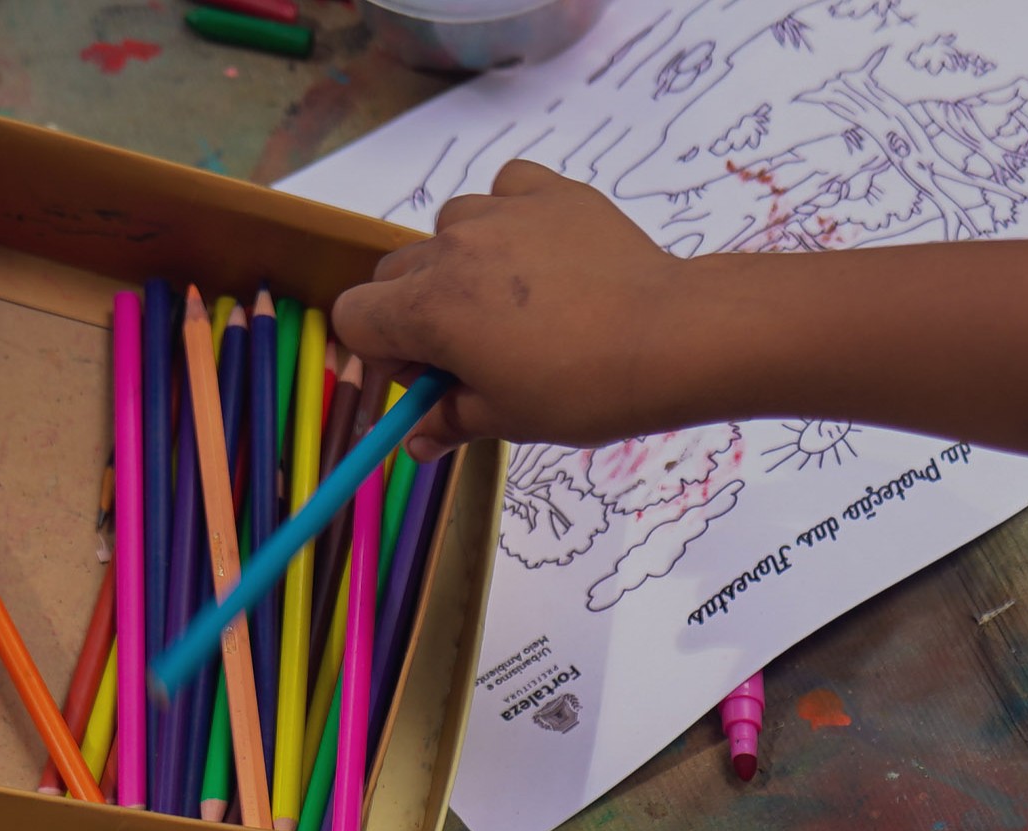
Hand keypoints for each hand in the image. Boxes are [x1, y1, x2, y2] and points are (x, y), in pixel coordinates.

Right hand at [329, 162, 713, 457]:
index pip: (356, 318)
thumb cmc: (586, 388)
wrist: (671, 338)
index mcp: (429, 309)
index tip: (423, 376)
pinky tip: (540, 252)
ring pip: (449, 228)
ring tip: (514, 303)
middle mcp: (452, 249)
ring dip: (462, 262)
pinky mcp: (549, 193)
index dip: (380, 352)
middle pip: (396, 274)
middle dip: (416, 312)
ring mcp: (501, 212)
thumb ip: (450, 421)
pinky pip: (505, 190)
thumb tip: (415, 443)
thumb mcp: (510, 418)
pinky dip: (510, 216)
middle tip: (469, 352)